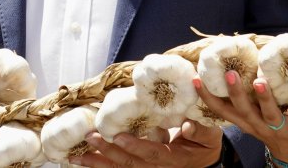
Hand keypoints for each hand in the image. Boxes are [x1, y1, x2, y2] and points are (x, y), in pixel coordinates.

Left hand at [72, 120, 222, 167]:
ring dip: (98, 163)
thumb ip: (200, 130)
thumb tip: (186, 124)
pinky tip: (83, 162)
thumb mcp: (210, 135)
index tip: (117, 136)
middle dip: (108, 152)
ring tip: (77, 156)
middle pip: (130, 163)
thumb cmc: (205, 143)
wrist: (206, 159)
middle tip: (90, 137)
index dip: (135, 145)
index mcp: (174, 158)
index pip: (152, 153)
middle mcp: (158, 167)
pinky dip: (101, 167)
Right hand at [197, 70, 287, 165]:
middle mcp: (258, 126)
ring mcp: (279, 129)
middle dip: (236, 93)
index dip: (207, 96)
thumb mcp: (253, 119)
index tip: (196, 79)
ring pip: (269, 114)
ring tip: (260, 82)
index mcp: (245, 121)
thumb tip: (234, 67)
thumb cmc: (271, 129)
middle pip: (244, 110)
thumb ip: (245, 100)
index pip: (222, 110)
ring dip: (264, 98)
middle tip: (230, 74)